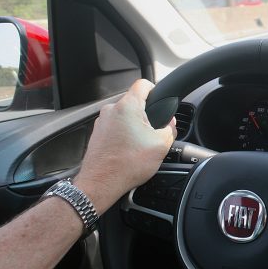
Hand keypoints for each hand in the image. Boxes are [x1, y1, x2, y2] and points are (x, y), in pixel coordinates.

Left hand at [74, 79, 176, 214]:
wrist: (100, 184)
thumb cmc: (126, 165)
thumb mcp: (161, 145)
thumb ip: (170, 128)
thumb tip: (170, 123)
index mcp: (127, 106)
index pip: (144, 84)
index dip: (155, 90)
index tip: (160, 102)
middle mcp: (111, 110)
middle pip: (135, 102)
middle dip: (146, 115)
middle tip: (153, 133)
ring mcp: (101, 122)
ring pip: (125, 117)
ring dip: (134, 127)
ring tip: (139, 146)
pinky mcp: (97, 134)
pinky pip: (115, 128)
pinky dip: (123, 136)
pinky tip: (128, 152)